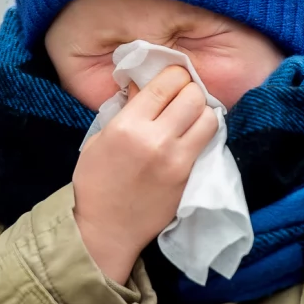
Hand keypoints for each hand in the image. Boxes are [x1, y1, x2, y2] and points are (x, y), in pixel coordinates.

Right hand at [72, 65, 218, 283]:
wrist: (107, 229)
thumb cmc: (96, 182)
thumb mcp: (101, 139)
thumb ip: (127, 110)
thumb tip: (144, 83)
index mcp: (128, 126)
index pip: (167, 83)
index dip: (173, 74)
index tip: (171, 78)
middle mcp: (156, 140)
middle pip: (193, 96)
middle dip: (188, 90)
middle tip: (180, 96)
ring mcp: (177, 160)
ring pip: (208, 118)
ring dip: (200, 112)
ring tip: (188, 117)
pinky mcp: (189, 177)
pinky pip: (207, 143)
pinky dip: (202, 133)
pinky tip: (190, 136)